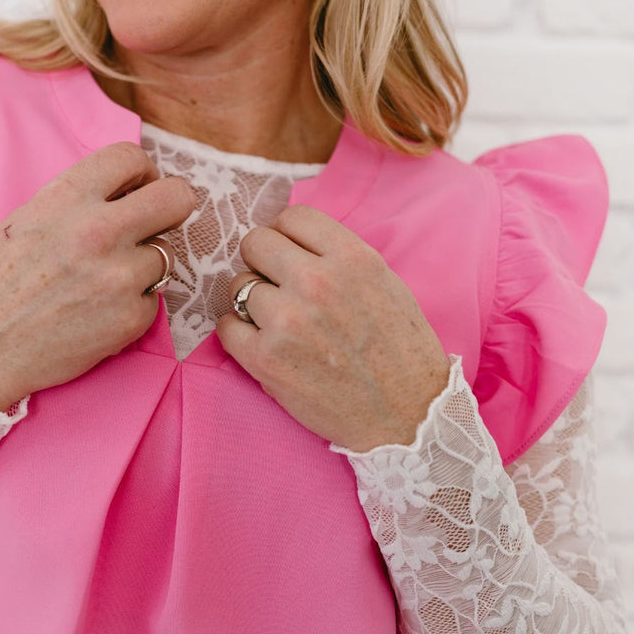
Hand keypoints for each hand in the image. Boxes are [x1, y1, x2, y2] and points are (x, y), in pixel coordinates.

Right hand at [0, 142, 194, 410]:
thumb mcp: (27, 219)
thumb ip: (78, 201)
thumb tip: (130, 192)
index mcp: (67, 197)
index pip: (132, 157)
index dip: (142, 173)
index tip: (137, 190)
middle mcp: (98, 231)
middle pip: (177, 198)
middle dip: (171, 208)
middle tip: (154, 224)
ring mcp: (119, 277)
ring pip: (165, 254)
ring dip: (142, 265)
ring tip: (103, 281)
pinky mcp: (131, 319)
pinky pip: (153, 299)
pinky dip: (132, 305)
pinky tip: (97, 313)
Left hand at [216, 205, 450, 451]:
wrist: (407, 416)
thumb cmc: (400, 352)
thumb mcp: (384, 284)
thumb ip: (338, 258)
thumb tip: (291, 243)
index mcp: (352, 258)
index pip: (292, 217)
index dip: (286, 235)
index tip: (289, 254)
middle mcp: (317, 282)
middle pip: (255, 242)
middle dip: (262, 262)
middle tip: (277, 286)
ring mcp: (287, 320)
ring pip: (238, 285)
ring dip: (252, 303)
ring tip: (279, 324)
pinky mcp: (265, 359)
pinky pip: (225, 326)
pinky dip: (238, 334)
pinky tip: (262, 344)